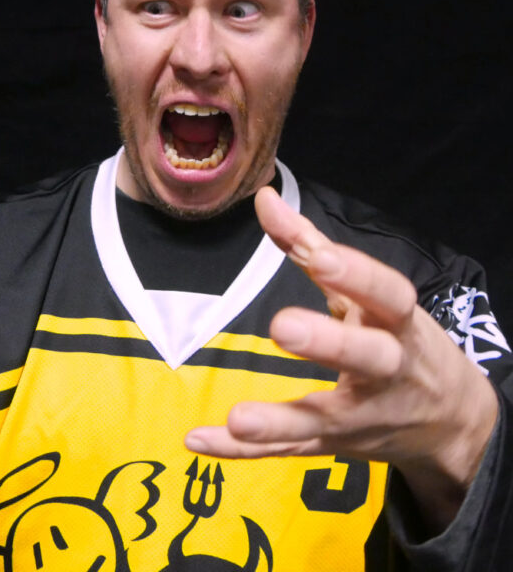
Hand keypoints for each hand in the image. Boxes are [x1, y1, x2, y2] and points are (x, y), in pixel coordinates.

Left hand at [185, 186, 497, 529]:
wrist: (449, 419)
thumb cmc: (399, 337)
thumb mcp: (368, 293)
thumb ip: (312, 246)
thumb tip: (264, 197)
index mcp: (398, 321)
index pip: (387, 294)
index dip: (357, 275)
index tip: (319, 256)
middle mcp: (389, 369)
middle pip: (368, 357)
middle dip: (331, 343)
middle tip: (283, 326)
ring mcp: (362, 415)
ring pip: (324, 418)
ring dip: (279, 420)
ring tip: (238, 417)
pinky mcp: (335, 445)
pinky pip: (289, 448)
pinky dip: (244, 451)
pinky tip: (199, 440)